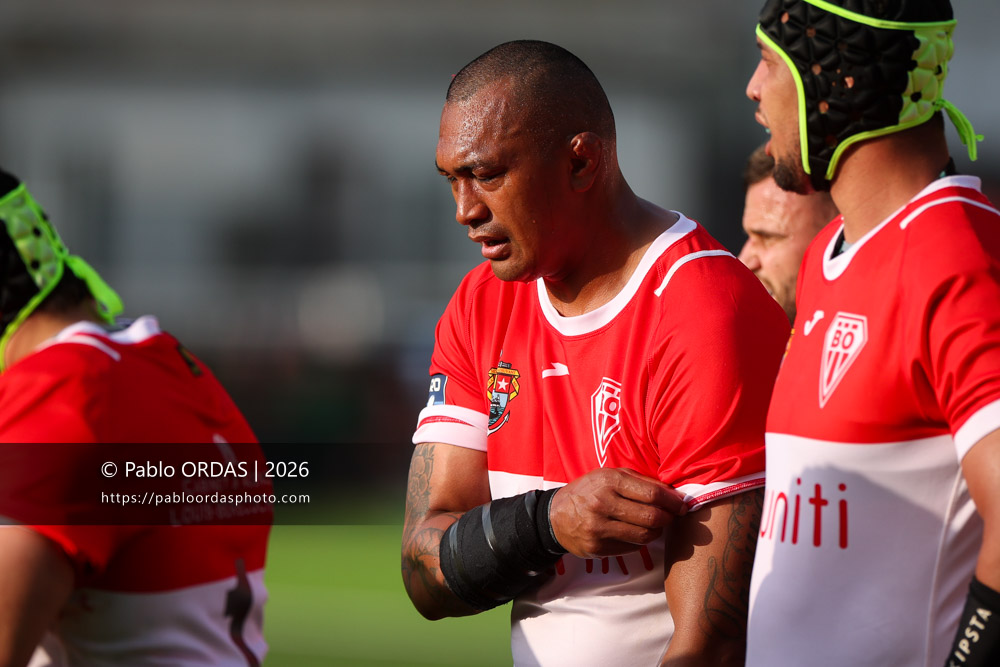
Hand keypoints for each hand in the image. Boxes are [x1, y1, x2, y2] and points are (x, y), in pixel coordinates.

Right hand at [548, 468, 684, 558]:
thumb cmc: (589, 491)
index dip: (672, 502)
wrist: (555, 516)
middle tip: (671, 516)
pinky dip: (639, 541)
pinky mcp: (597, 548)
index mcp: (608, 481)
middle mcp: (602, 504)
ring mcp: (598, 528)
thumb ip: (640, 481)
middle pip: (651, 517)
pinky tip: (635, 533)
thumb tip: (672, 493)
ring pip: (644, 536)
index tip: (681, 505)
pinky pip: (631, 547)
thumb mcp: (609, 476)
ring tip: (655, 525)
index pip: (652, 494)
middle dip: (668, 518)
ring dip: (656, 532)